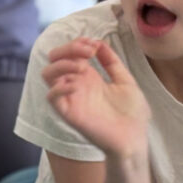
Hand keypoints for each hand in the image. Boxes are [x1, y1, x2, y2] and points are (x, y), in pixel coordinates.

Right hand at [42, 38, 149, 158]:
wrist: (135, 140)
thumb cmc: (132, 114)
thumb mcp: (125, 80)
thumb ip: (111, 62)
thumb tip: (99, 42)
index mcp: (88, 76)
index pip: (70, 53)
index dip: (77, 43)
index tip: (94, 44)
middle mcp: (76, 84)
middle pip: (55, 59)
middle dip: (67, 49)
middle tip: (87, 51)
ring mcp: (71, 98)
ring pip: (48, 74)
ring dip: (61, 65)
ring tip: (81, 66)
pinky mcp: (69, 113)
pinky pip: (52, 98)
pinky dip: (59, 87)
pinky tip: (77, 85)